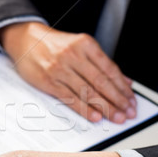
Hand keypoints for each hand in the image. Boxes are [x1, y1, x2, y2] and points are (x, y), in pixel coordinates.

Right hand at [0, 22, 136, 123]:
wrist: (26, 40)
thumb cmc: (55, 45)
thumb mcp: (80, 46)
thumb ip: (102, 64)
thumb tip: (124, 81)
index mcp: (85, 44)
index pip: (110, 70)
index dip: (123, 88)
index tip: (131, 100)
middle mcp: (73, 55)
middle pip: (101, 82)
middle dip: (117, 100)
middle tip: (127, 113)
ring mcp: (60, 69)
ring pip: (87, 92)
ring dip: (104, 107)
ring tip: (115, 117)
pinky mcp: (49, 81)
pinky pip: (70, 98)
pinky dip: (84, 108)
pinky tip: (94, 116)